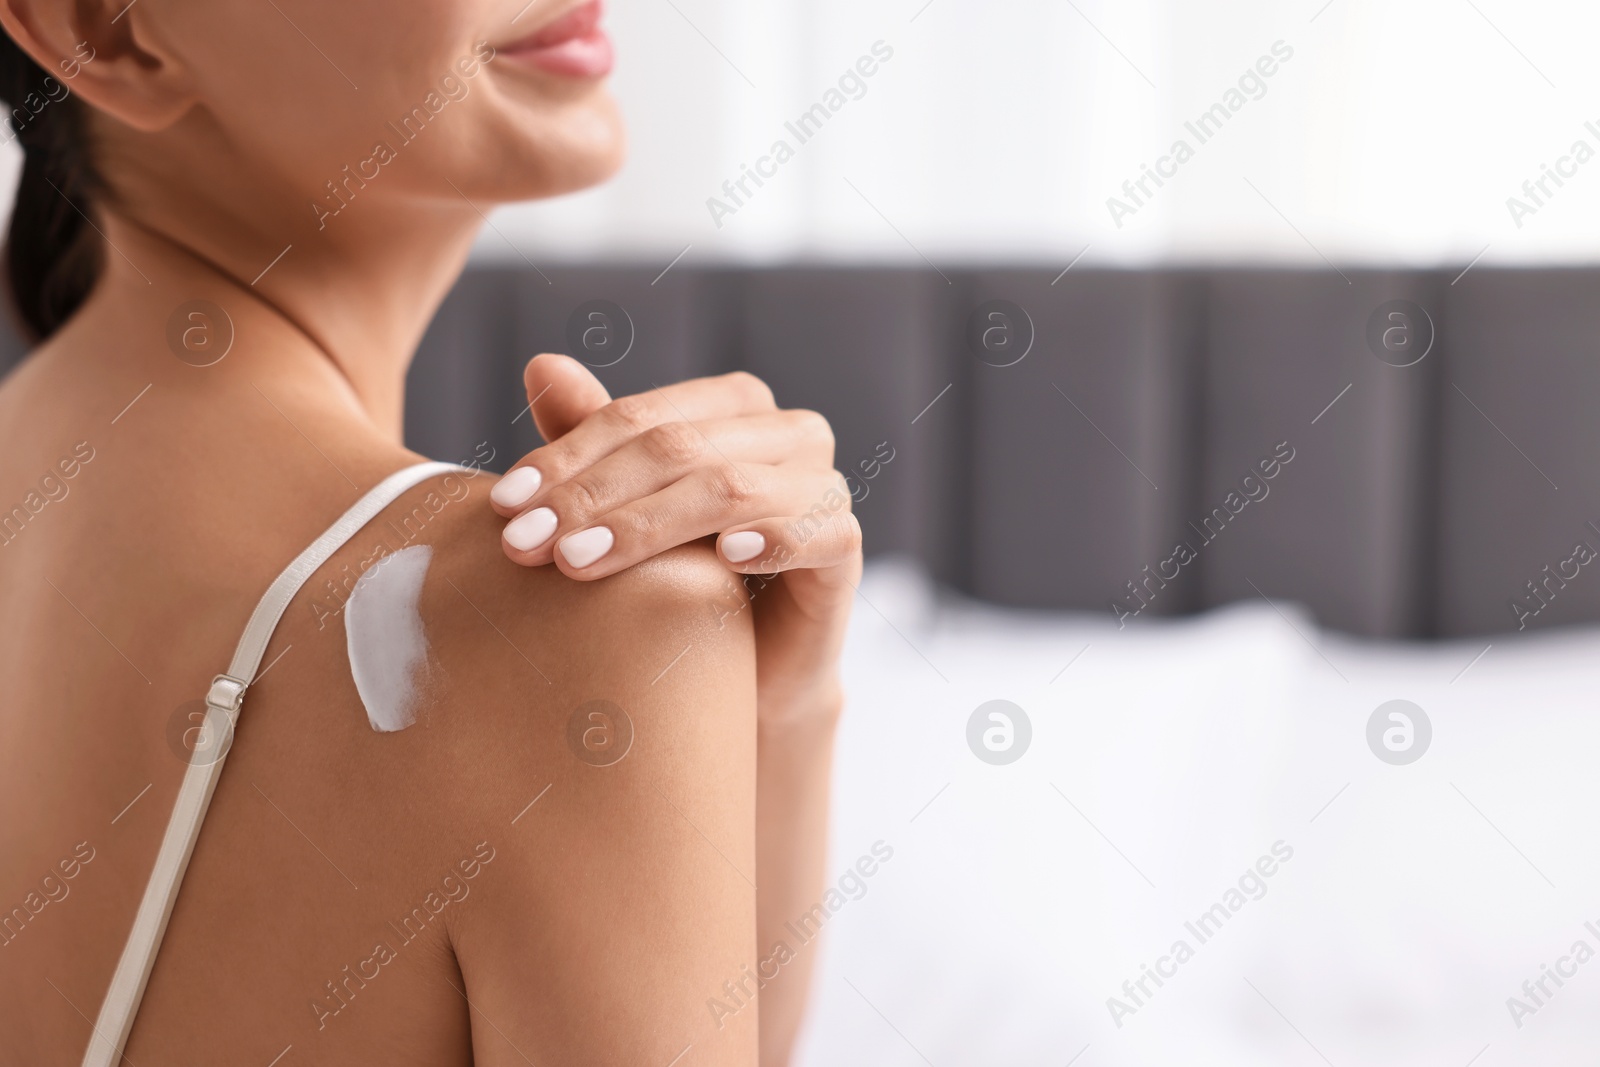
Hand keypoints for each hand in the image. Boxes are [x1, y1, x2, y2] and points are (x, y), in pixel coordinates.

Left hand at [489, 355, 861, 725]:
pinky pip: (817, 531)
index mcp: (731, 408)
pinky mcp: (845, 546)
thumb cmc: (682, 587)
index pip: (639, 417)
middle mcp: (785, 433)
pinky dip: (772, 538)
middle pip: (679, 447)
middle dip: (592, 495)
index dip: (567, 455)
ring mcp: (823, 486)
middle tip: (525, 543)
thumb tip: (539, 364)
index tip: (502, 506)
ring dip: (649, 524)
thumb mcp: (624, 516)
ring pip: (732, 486)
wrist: (747, 680)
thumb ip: (592, 445)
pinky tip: (725, 559)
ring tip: (580, 561)